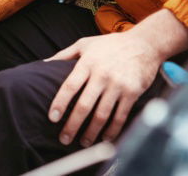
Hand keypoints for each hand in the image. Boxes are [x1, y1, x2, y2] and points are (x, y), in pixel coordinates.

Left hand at [45, 31, 161, 146]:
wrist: (144, 44)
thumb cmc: (111, 45)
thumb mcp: (86, 44)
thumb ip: (65, 54)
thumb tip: (43, 64)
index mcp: (88, 63)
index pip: (70, 86)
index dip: (60, 103)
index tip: (52, 118)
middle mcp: (102, 74)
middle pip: (84, 105)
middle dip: (72, 125)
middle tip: (64, 138)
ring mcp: (118, 84)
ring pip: (101, 115)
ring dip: (91, 132)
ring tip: (83, 142)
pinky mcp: (132, 93)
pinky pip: (120, 116)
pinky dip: (112, 131)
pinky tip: (104, 138)